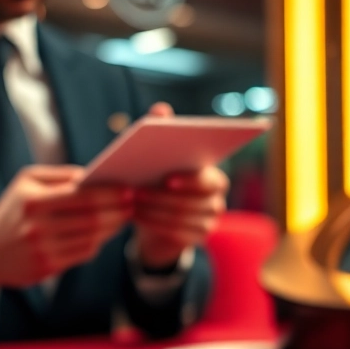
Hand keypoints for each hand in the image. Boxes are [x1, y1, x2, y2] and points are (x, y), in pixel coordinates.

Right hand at [0, 165, 132, 288]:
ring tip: (123, 217)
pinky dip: (98, 242)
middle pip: (92, 219)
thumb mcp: (27, 182)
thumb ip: (61, 175)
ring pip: (92, 238)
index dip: (110, 194)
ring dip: (113, 228)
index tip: (129, 189)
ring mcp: (43, 250)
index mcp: (33, 201)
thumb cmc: (14, 209)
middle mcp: (38, 228)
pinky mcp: (48, 268)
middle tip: (133, 204)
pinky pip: (84, 254)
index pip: (82, 196)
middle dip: (118, 211)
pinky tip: (104, 233)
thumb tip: (95, 176)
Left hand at [132, 102, 227, 269]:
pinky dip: (153, 224)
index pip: (210, 181)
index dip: (191, 181)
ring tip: (131, 202)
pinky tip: (135, 216)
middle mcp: (217, 202)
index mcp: (214, 178)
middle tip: (136, 191)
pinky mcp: (197, 239)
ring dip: (154, 210)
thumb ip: (163, 132)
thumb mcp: (160, 158)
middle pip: (192, 203)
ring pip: (181, 219)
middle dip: (161, 197)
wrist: (158, 219)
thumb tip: (160, 109)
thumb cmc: (159, 181)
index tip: (168, 179)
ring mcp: (209, 223)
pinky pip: (175, 234)